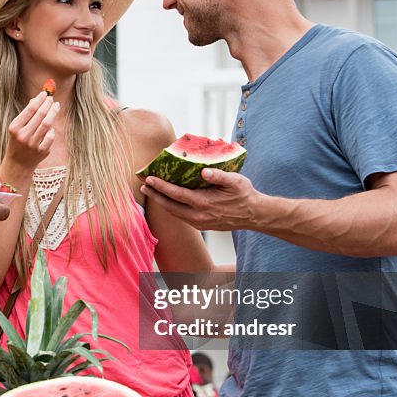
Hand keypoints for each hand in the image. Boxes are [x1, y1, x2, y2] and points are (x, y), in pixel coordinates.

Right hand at [4, 92, 58, 171]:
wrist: (18, 163)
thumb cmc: (18, 141)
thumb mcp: (17, 128)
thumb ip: (27, 114)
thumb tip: (38, 99)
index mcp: (15, 128)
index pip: (29, 110)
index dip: (39, 100)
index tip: (44, 93)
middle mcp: (23, 135)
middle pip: (40, 115)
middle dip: (47, 104)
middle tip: (52, 98)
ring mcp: (32, 144)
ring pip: (46, 125)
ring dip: (53, 113)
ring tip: (56, 106)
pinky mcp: (41, 152)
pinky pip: (50, 137)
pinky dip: (51, 130)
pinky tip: (51, 127)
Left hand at [141, 168, 260, 231]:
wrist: (254, 215)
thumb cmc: (244, 195)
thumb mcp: (235, 181)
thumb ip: (219, 176)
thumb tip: (204, 171)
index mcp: (204, 203)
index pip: (176, 194)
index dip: (160, 186)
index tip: (148, 179)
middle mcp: (198, 215)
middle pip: (169, 206)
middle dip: (154, 195)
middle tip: (142, 185)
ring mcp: (199, 222)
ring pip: (174, 212)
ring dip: (161, 202)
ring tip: (151, 191)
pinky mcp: (201, 225)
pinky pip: (181, 216)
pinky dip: (171, 207)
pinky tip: (167, 200)